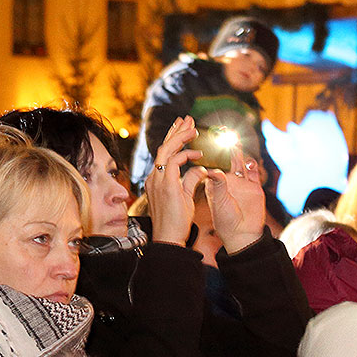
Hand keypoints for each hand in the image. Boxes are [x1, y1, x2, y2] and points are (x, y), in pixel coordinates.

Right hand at [148, 117, 204, 245]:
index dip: (175, 139)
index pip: (164, 153)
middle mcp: (154, 177)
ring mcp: (157, 181)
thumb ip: (191, 180)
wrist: (169, 237)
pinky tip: (199, 155)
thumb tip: (202, 169)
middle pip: (163, 147)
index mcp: (157, 179)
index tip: (187, 130)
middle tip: (188, 118)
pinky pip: (173, 163)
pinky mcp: (165, 186)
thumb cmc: (176, 221)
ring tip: (193, 127)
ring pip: (166, 150)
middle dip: (176, 131)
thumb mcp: (186, 196)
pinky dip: (186, 156)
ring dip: (180, 137)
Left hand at [205, 149, 268, 253]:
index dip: (210, 152)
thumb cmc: (225, 222)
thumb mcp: (219, 202)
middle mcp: (227, 182)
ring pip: (240, 163)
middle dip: (226, 146)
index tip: (206, 140)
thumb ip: (218, 185)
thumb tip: (215, 170)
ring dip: (238, 152)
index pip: (211, 163)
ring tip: (235, 140)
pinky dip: (252, 164)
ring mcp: (242, 184)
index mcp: (214, 184)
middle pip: (227, 159)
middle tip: (224, 131)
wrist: (243, 235)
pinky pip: (253, 172)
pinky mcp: (254, 188)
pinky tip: (249, 159)